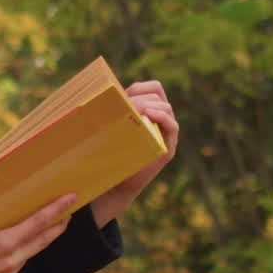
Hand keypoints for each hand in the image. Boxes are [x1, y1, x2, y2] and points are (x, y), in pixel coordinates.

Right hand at [0, 192, 76, 272]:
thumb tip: (5, 209)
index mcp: (3, 243)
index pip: (37, 224)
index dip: (55, 210)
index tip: (69, 199)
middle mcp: (11, 260)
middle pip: (43, 240)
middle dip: (58, 225)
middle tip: (68, 211)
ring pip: (31, 252)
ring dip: (41, 238)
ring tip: (47, 225)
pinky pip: (20, 262)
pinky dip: (23, 250)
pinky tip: (19, 243)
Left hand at [91, 80, 178, 227]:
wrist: (114, 184)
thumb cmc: (108, 154)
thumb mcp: (110, 127)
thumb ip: (113, 110)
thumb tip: (100, 89)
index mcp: (147, 112)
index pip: (153, 88)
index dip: (140, 88)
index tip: (125, 95)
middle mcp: (159, 121)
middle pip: (157, 96)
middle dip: (140, 98)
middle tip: (126, 107)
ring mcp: (165, 134)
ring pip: (165, 107)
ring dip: (149, 106)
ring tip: (136, 112)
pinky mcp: (167, 147)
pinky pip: (172, 126)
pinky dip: (162, 118)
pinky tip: (149, 115)